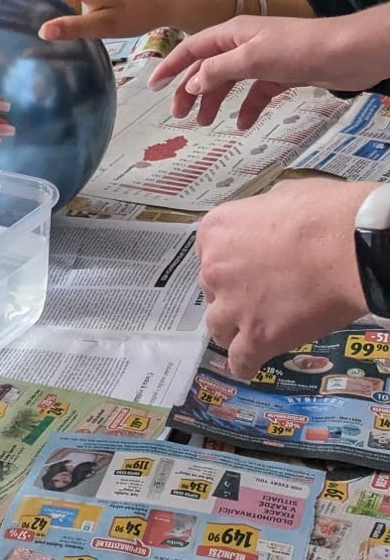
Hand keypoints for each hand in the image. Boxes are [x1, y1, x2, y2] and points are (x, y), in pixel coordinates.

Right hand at [149, 15, 369, 126]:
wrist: (346, 53)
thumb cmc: (298, 49)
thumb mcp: (251, 59)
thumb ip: (218, 71)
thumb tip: (190, 84)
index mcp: (232, 32)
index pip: (192, 48)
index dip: (171, 65)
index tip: (153, 85)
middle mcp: (244, 43)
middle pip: (208, 67)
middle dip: (190, 90)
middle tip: (179, 116)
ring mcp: (263, 59)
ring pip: (230, 81)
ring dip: (216, 101)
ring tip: (206, 124)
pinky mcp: (281, 74)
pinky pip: (255, 92)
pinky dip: (247, 107)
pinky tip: (244, 124)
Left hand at [196, 179, 371, 379]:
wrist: (351, 246)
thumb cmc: (324, 213)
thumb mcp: (283, 195)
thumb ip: (263, 212)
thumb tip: (270, 218)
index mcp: (217, 231)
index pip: (208, 255)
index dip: (228, 265)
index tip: (246, 270)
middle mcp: (214, 269)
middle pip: (212, 291)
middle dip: (230, 295)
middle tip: (258, 297)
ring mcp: (233, 306)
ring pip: (218, 327)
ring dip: (233, 330)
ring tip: (253, 331)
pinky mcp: (257, 338)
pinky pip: (240, 360)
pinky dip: (245, 364)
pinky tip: (252, 363)